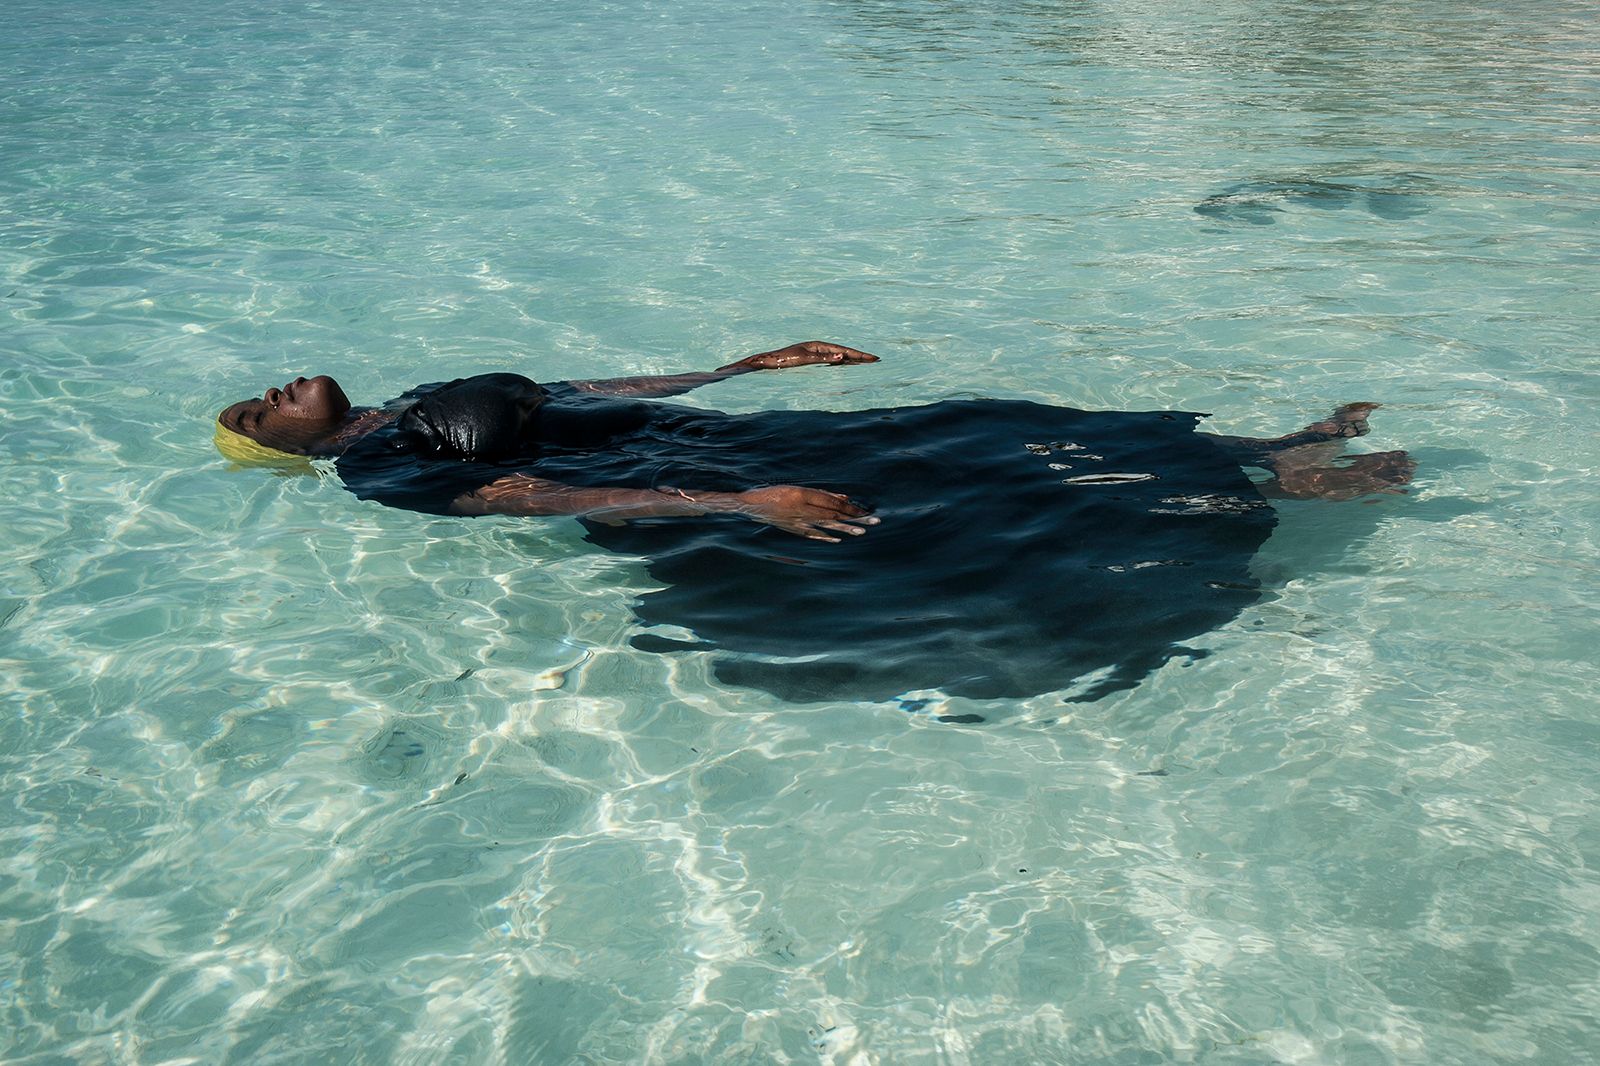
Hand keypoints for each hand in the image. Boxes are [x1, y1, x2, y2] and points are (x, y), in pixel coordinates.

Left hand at [722, 341, 878, 371]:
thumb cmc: (784, 359)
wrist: (768, 360)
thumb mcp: (805, 359)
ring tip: (865, 362)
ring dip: (851, 359)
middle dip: (858, 356)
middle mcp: (818, 347)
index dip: (859, 355)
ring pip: (837, 355)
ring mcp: (815, 352)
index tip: (873, 358)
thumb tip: (841, 356)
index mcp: (819, 345)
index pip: (844, 350)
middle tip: (875, 359)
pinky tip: (845, 365)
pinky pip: (831, 360)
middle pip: (843, 351)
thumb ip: (824, 359)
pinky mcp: (810, 358)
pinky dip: (841, 362)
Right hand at [724, 485, 878, 541]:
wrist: (749, 505)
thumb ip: (821, 494)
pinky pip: (811, 533)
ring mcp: (796, 520)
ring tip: (862, 531)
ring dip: (845, 528)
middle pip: (833, 513)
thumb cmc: (774, 493)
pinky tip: (838, 540)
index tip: (865, 511)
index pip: (832, 502)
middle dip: (855, 518)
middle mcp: (801, 507)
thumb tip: (844, 498)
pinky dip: (825, 536)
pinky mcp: (792, 529)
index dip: (850, 507)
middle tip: (874, 521)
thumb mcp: (797, 489)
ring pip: (825, 524)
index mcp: (802, 494)